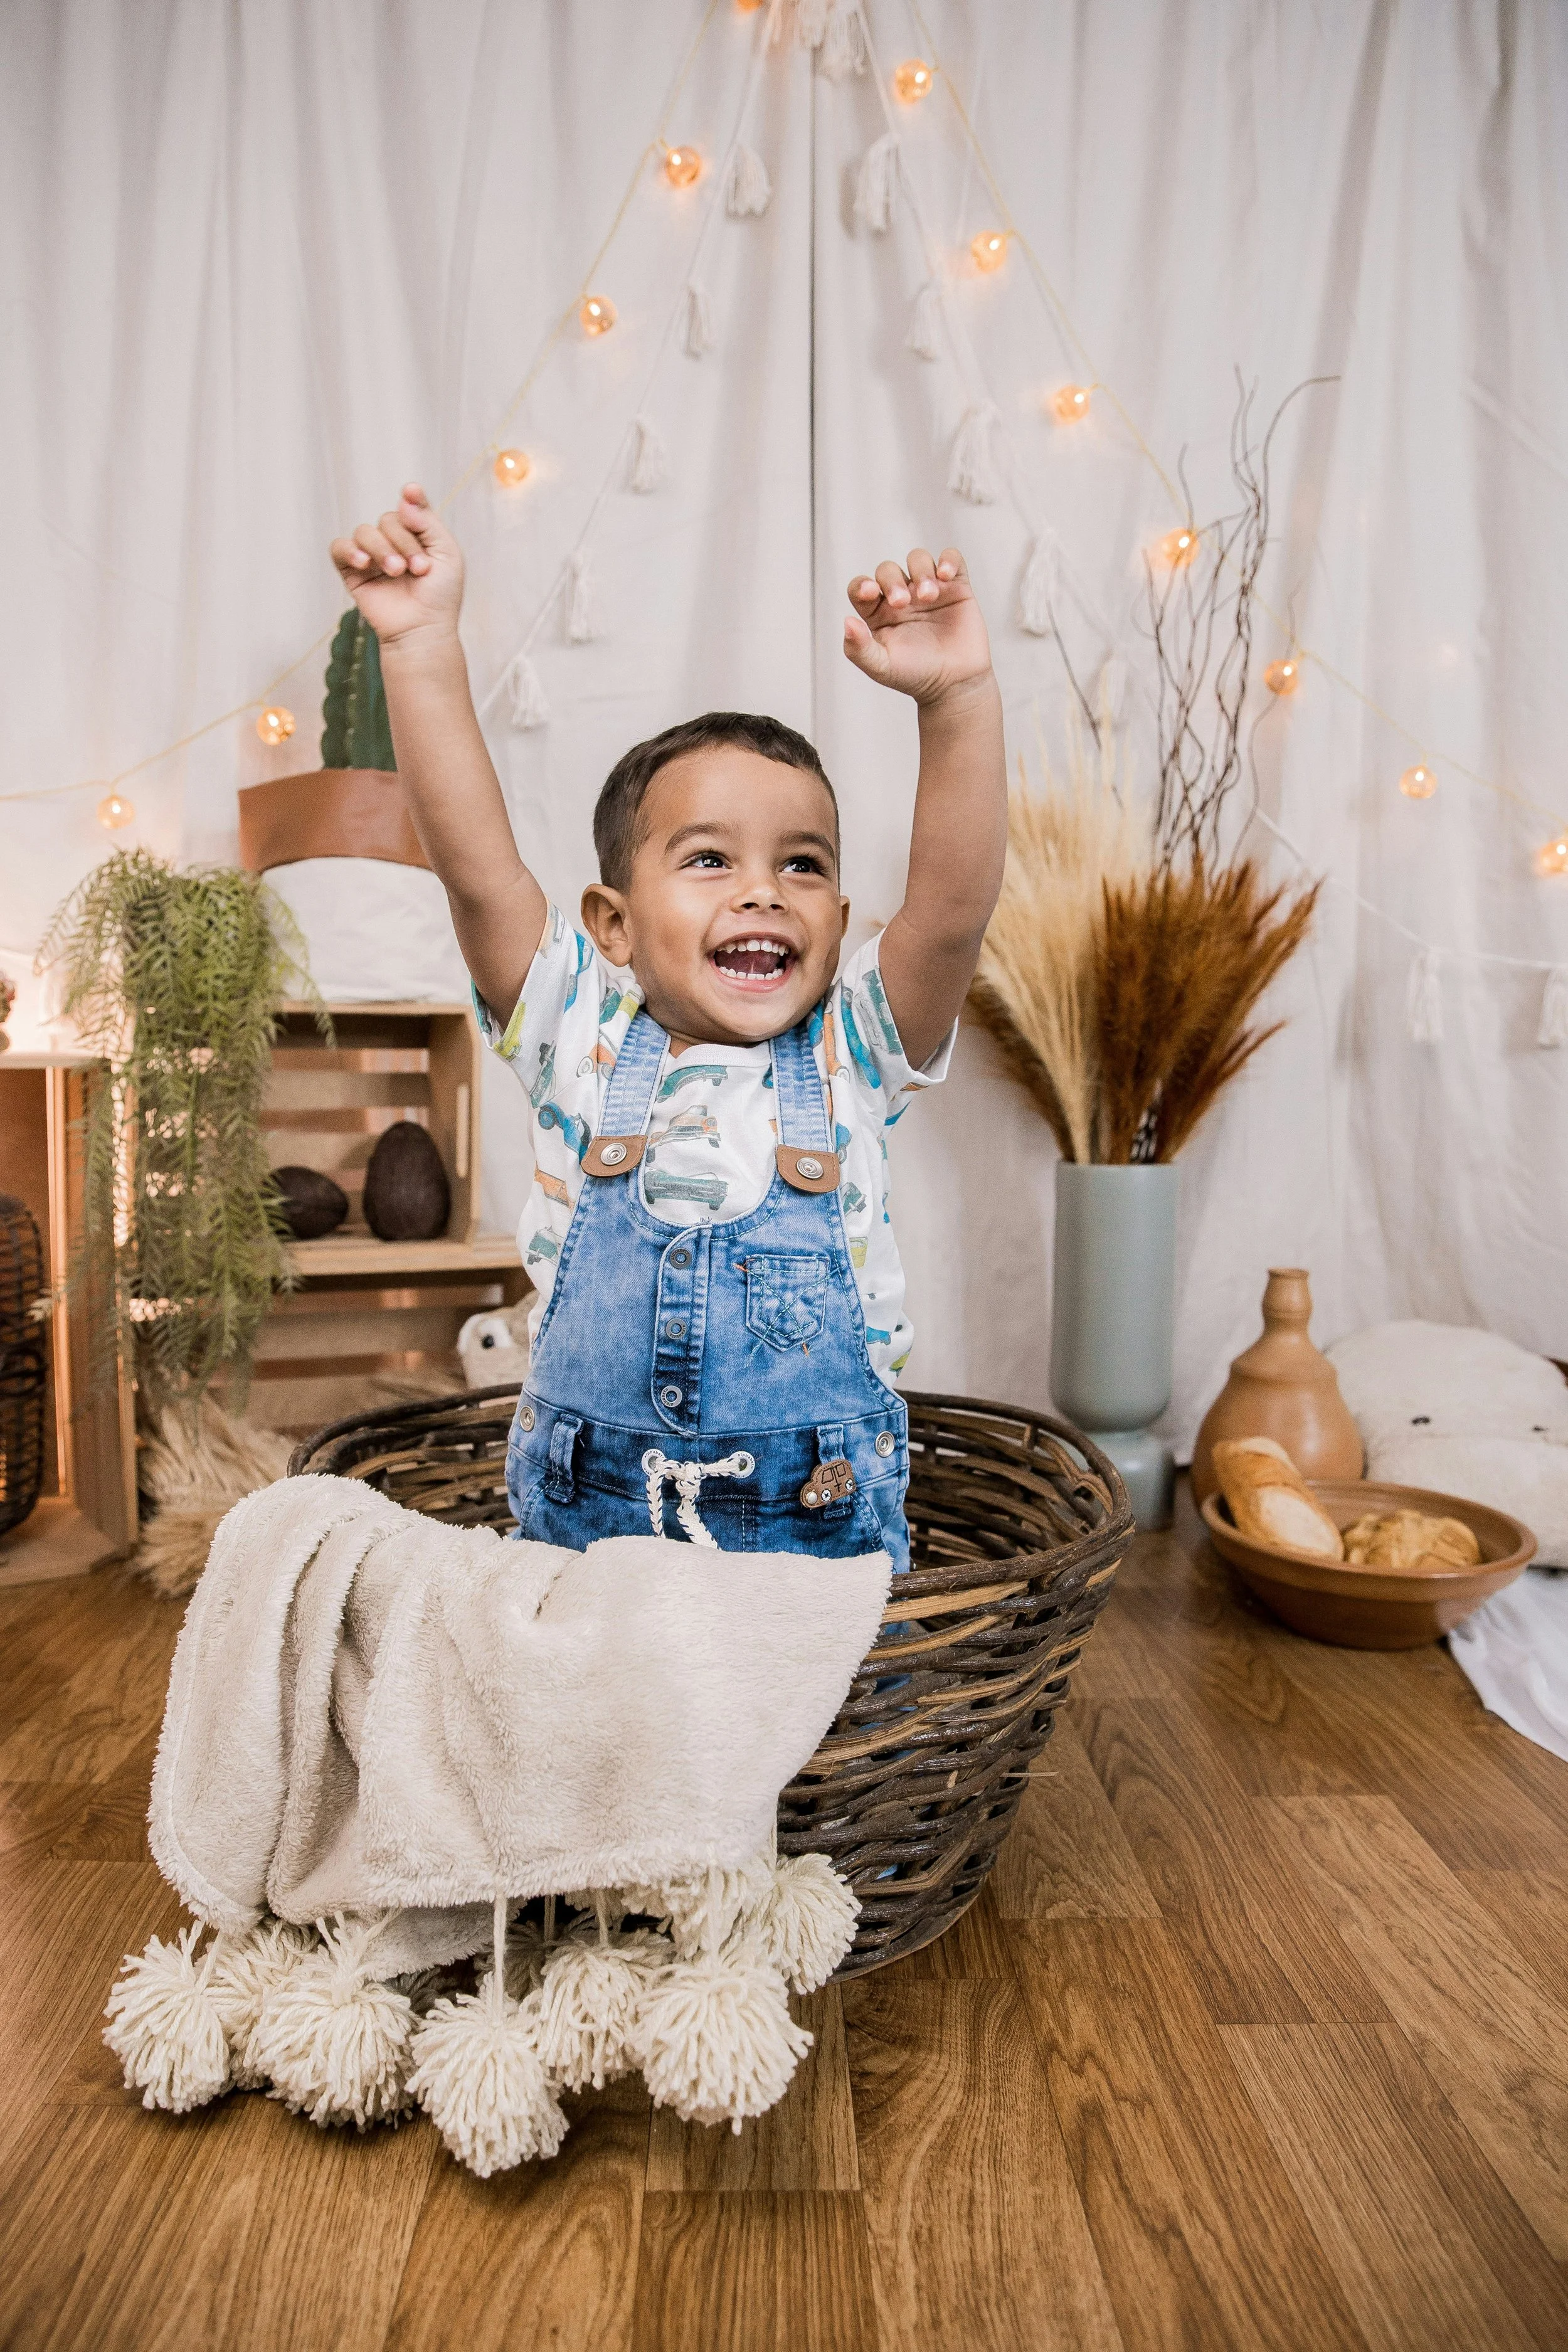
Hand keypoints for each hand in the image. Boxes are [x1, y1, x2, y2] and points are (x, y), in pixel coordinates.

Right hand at [329, 484, 462, 647]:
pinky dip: (349, 550)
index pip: (409, 508)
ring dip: (382, 549)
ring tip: (397, 572)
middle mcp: (393, 543)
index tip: (410, 493)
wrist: (423, 628)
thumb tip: (406, 493)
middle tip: (419, 569)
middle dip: (404, 541)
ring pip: (365, 532)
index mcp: (416, 536)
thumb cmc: (440, 595)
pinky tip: (364, 562)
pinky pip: (339, 548)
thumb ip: (428, 521)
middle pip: (387, 520)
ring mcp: (372, 556)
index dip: (410, 501)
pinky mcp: (352, 572)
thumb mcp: (446, 553)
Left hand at [842, 547, 991, 704]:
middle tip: (902, 603)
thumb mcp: (882, 668)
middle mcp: (901, 597)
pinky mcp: (956, 587)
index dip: (861, 585)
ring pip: (918, 559)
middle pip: (888, 570)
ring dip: (920, 571)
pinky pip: (951, 559)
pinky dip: (948, 560)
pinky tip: (945, 575)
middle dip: (892, 581)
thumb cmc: (916, 676)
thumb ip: (859, 649)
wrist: (955, 684)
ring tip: (928, 596)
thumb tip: (847, 622)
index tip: (870, 593)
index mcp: (878, 613)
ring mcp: (927, 589)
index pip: (860, 588)